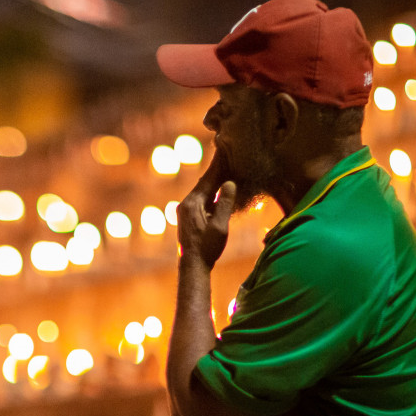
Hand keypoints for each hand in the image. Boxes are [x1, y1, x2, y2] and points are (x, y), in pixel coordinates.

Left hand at [179, 150, 235, 267]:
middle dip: (217, 168)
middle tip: (227, 152)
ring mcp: (186, 210)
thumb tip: (229, 183)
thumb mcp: (219, 226)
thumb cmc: (207, 248)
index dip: (218, 164)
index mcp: (192, 203)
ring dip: (215, 180)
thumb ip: (224, 203)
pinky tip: (219, 188)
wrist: (193, 266)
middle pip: (205, 182)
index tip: (225, 149)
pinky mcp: (188, 217)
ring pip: (203, 190)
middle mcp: (186, 204)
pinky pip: (202, 199)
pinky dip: (212, 192)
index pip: (209, 179)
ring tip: (226, 166)